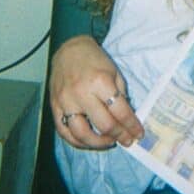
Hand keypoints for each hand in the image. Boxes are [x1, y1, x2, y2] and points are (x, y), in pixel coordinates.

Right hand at [49, 35, 144, 149]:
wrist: (69, 50)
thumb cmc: (94, 60)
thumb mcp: (114, 72)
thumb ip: (121, 96)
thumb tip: (127, 120)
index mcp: (100, 82)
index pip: (120, 112)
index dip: (132, 126)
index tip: (138, 134)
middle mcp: (82, 94)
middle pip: (104, 125)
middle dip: (119, 136)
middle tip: (127, 141)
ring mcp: (66, 102)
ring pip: (82, 134)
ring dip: (98, 144)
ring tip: (108, 142)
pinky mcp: (55, 107)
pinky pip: (64, 131)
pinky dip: (76, 141)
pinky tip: (88, 142)